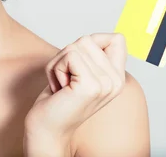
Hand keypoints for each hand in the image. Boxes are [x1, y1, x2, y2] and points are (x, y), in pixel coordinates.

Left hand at [24, 33, 126, 155]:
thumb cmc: (59, 97)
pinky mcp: (90, 85)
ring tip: (62, 84)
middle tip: (65, 80)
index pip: (117, 38)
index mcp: (118, 77)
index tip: (78, 64)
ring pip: (75, 47)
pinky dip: (55, 68)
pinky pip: (69, 55)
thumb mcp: (79, 70)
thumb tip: (91, 38)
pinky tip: (59, 88)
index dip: (92, 41)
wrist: (48, 127)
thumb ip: (90, 53)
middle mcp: (117, 80)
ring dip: (58, 63)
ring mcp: (105, 83)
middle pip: (88, 39)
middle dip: (66, 56)